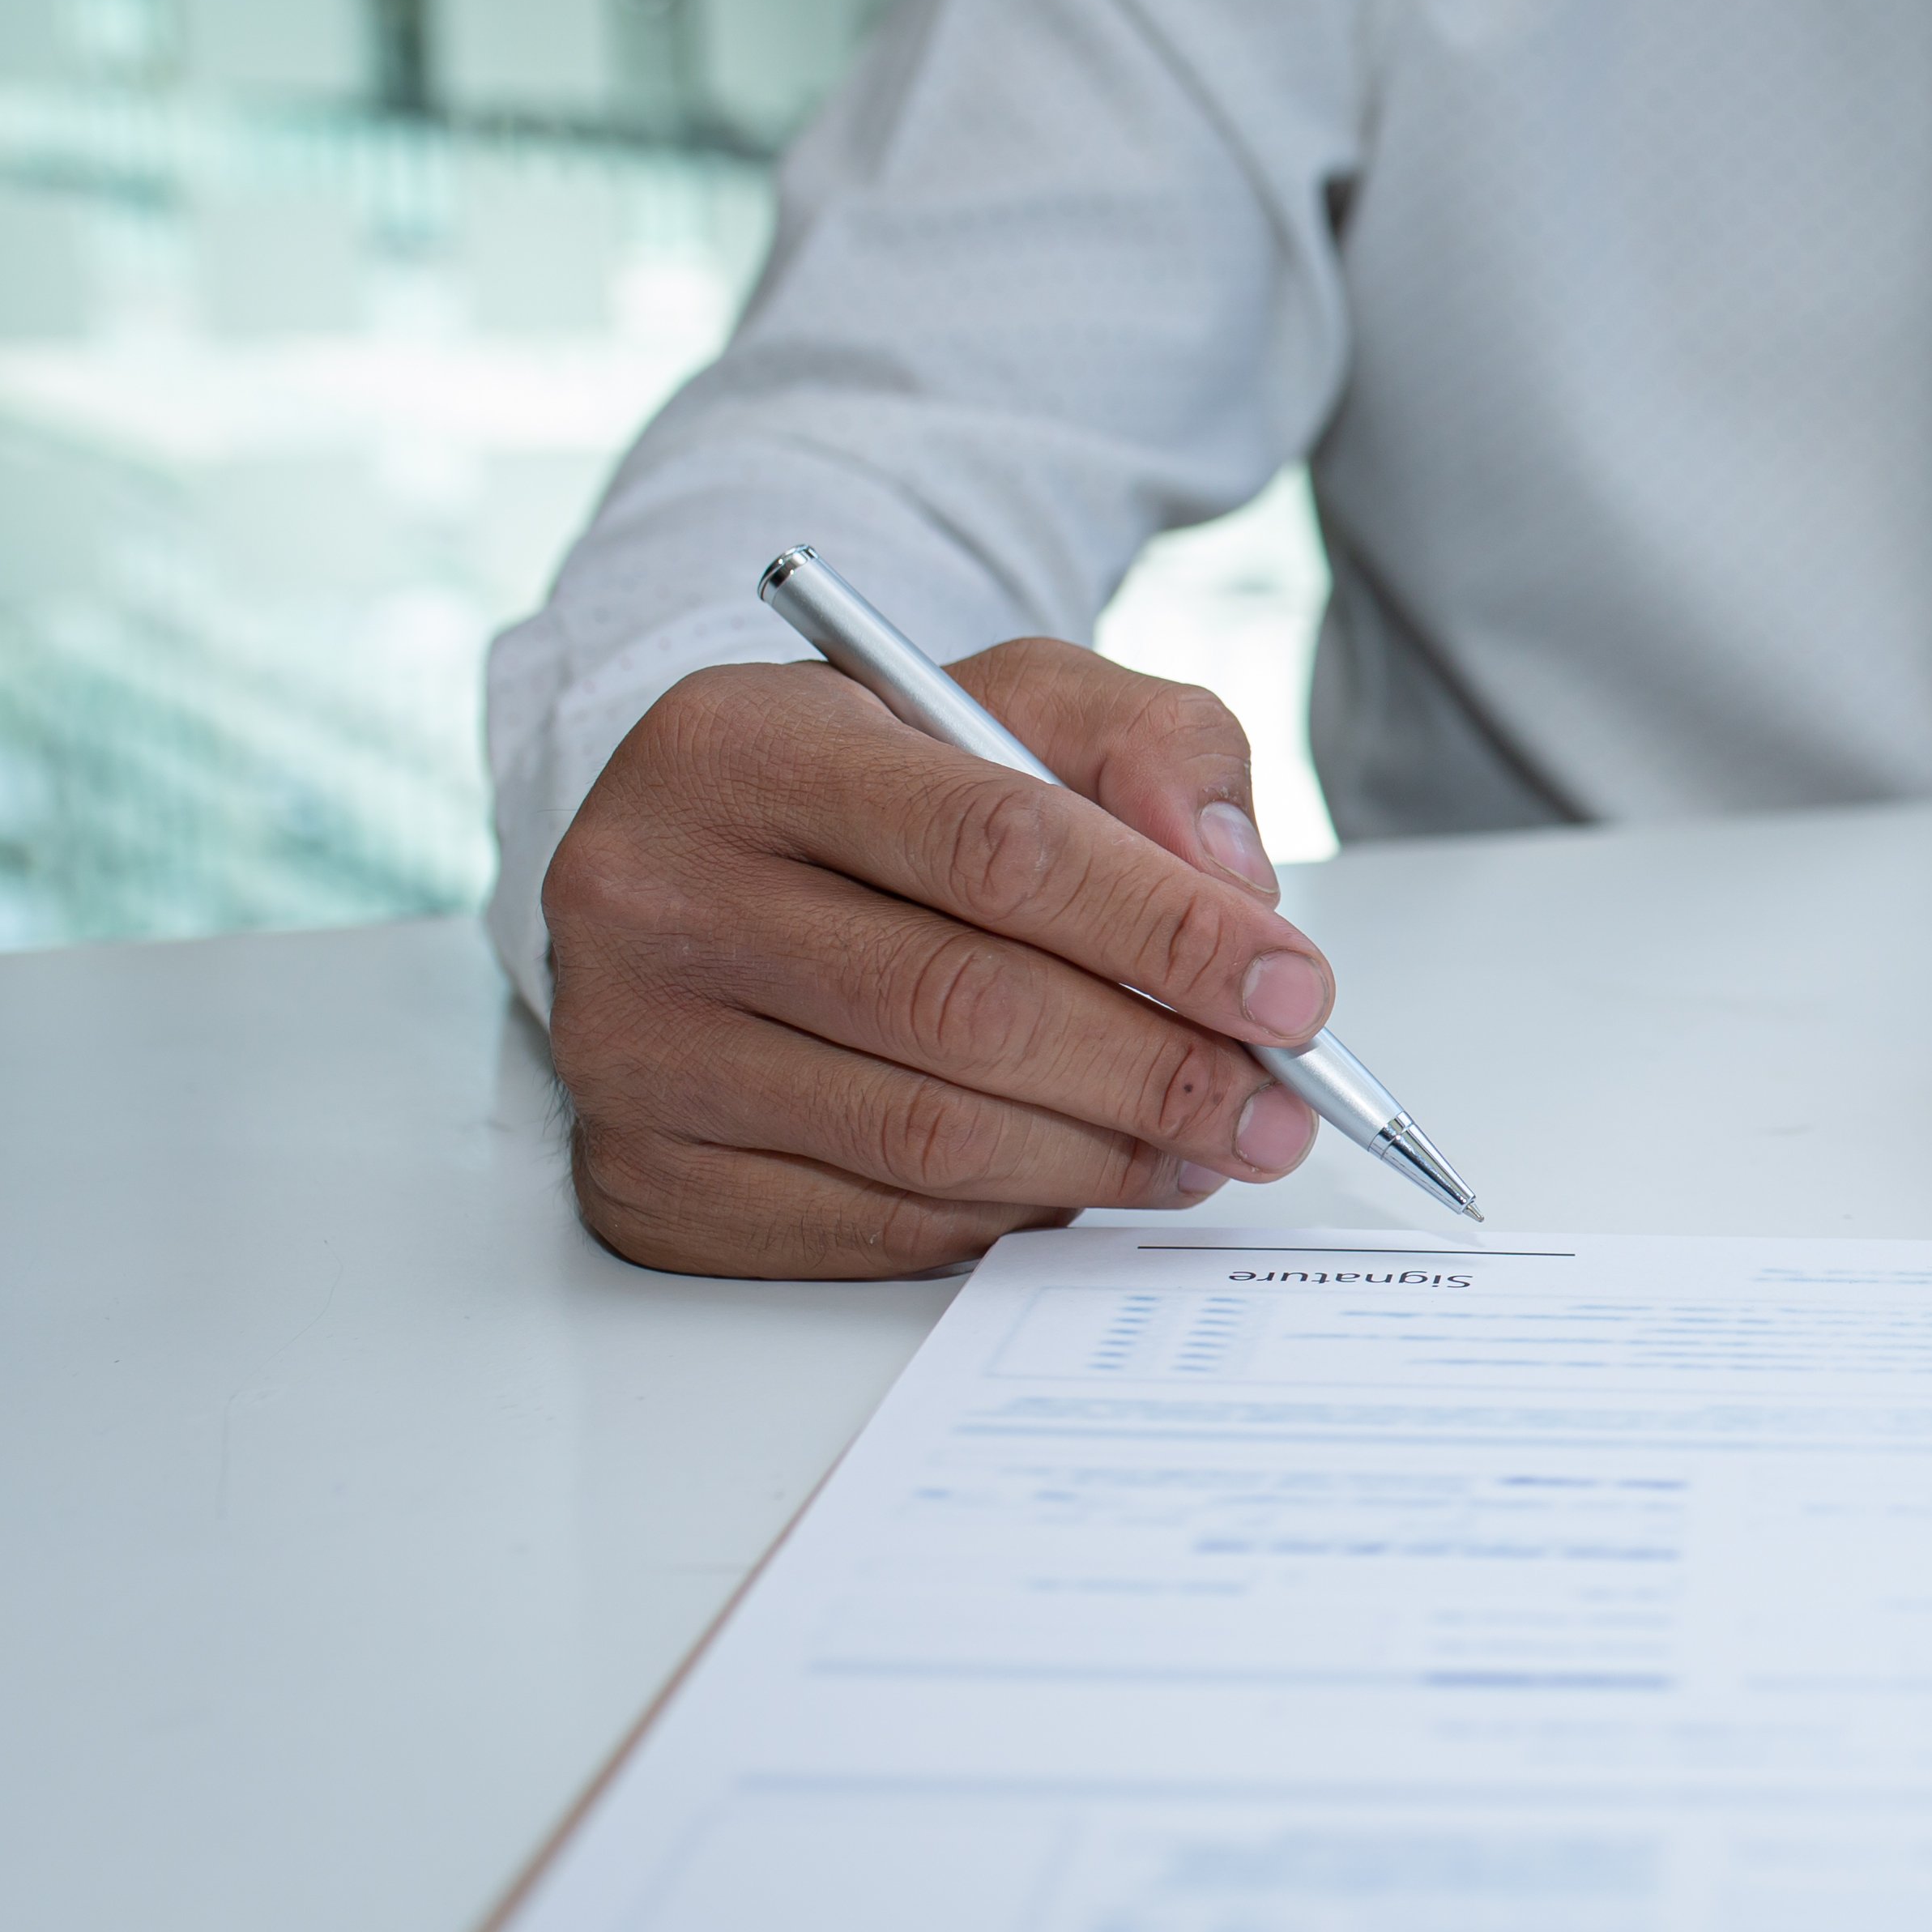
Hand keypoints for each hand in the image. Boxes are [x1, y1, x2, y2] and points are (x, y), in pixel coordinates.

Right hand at [540, 639, 1329, 1278]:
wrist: (696, 870)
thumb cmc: (878, 787)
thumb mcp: (1012, 704)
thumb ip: (1150, 748)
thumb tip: (1233, 881)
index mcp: (741, 745)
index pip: (999, 845)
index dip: (1170, 931)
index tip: (1296, 990)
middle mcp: (657, 893)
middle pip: (969, 1008)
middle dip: (1163, 1069)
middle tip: (1284, 1104)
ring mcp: (636, 1050)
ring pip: (933, 1137)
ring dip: (1110, 1157)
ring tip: (1214, 1143)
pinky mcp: (648, 1181)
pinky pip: (878, 1227)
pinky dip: (1014, 1215)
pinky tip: (1088, 1177)